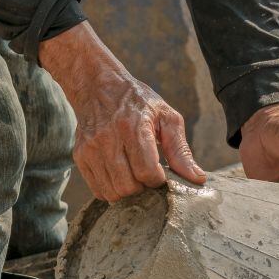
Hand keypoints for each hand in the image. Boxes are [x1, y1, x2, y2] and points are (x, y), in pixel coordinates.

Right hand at [39, 23, 205, 200]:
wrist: (98, 86)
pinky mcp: (80, 156)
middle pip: (128, 187)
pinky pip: (98, 190)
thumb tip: (198, 179)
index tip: (160, 171)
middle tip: (146, 175)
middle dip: (142, 188)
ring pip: (112, 192)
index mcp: (133, 128)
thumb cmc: (139, 103)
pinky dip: (111, 189)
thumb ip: (181, 150)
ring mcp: (91, 149)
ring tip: (133, 175)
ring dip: (127, 190)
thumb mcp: (166, 118)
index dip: (158, 179)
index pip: (147, 173)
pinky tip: (119, 175)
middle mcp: (108, 139)